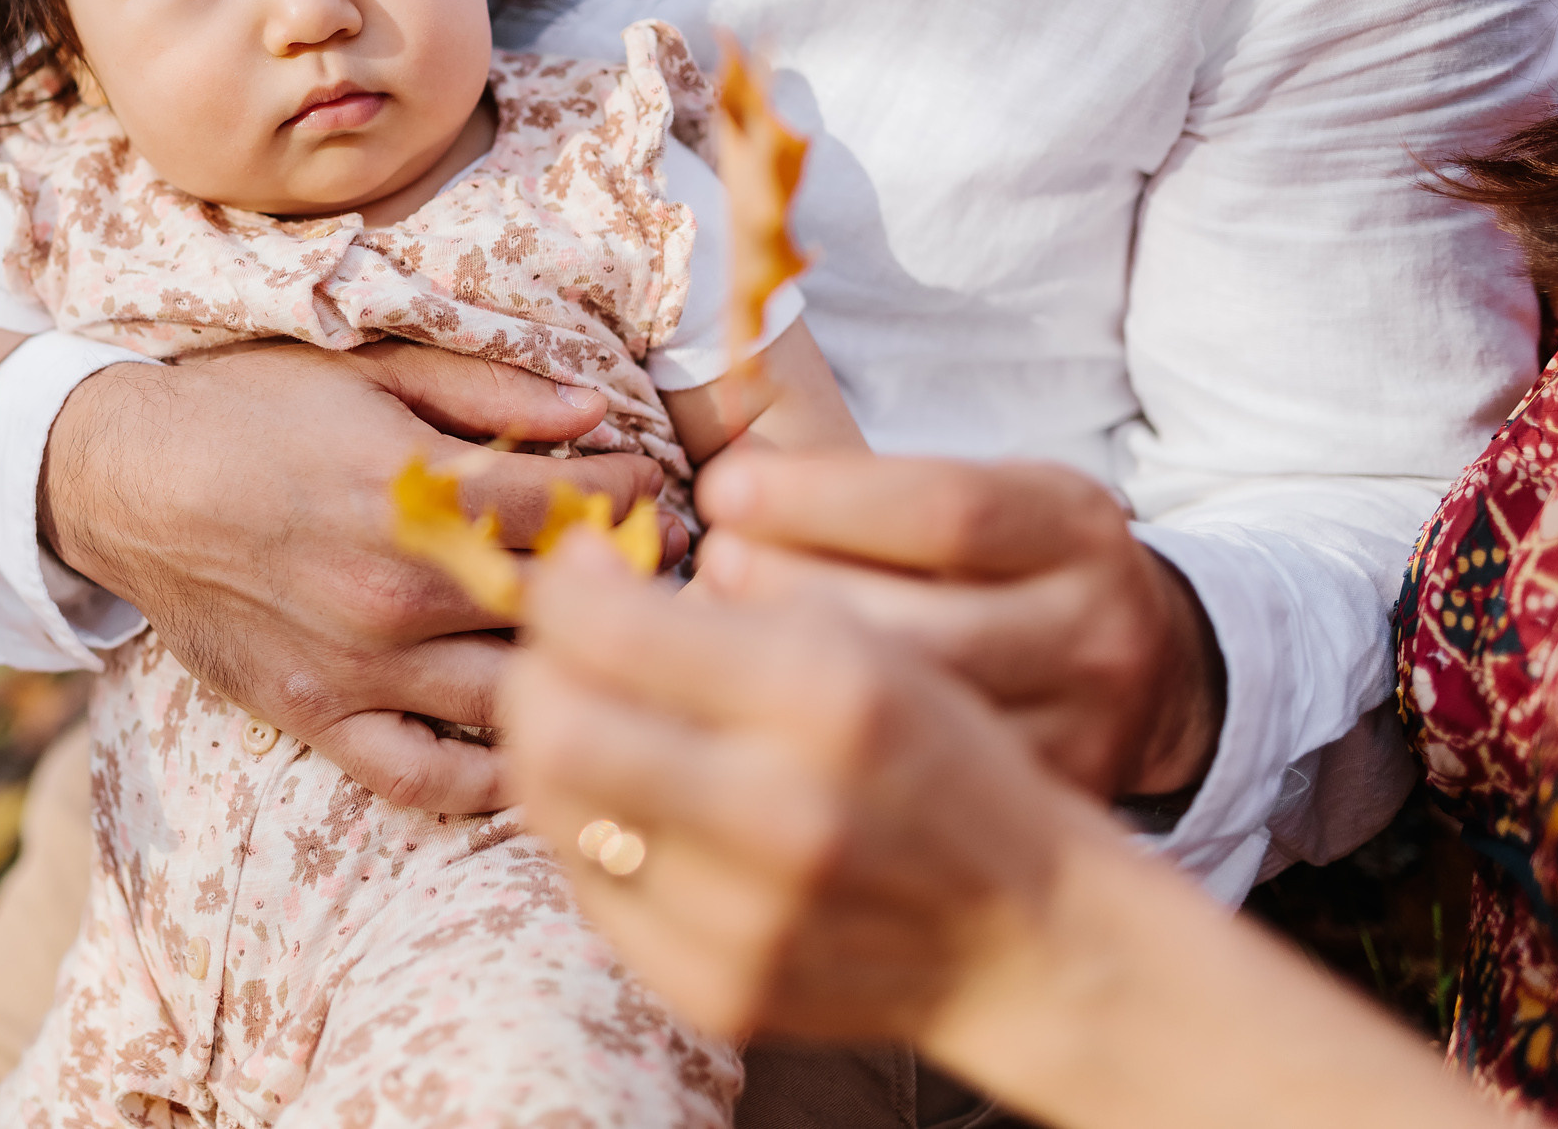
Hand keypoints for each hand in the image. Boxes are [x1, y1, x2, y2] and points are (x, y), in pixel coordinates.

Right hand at [41, 339, 675, 812]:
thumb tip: (595, 407)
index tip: (654, 483)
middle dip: (628, 582)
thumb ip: (487, 390)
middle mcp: (395, 590)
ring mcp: (360, 666)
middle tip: (660, 566)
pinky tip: (531, 741)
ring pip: (515, 696)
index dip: (631, 492)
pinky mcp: (319, 718)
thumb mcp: (369, 367)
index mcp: (412, 491)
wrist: (125, 479)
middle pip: (561, 606)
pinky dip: (490, 777)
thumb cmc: (249, 408)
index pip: (571, 507)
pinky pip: (427, 777)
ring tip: (612, 643)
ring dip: (578, 671)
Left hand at [503, 529, 1093, 1044]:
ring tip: (586, 712)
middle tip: (558, 647)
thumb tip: (589, 571)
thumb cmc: (935, 756)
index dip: (565, 589)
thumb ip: (732, 599)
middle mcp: (784, 813)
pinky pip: (591, 891)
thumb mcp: (865, 640)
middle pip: (556, 729)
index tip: (577, 569)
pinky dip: (588, 829)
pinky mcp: (719, 988)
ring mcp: (747, 917)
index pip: (613, 630)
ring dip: (549, 746)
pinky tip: (628, 796)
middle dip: (534, 670)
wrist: (1023, 930)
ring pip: (556, 813)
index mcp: (828, 698)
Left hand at [693, 454, 1222, 798]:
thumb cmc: (1002, 568)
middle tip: (707, 572)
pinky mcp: (1047, 809)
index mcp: (1072, 527)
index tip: (722, 491)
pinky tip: (750, 726)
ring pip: (916, 724)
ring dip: (789, 683)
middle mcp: (1094, 630)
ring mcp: (1083, 733)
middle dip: (787, 597)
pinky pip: (920, 798)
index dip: (822, 498)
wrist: (1148, 677)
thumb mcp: (977, 497)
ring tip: (710, 649)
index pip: (950, 510)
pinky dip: (827, 756)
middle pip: (922, 628)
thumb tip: (723, 497)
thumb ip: (869, 496)